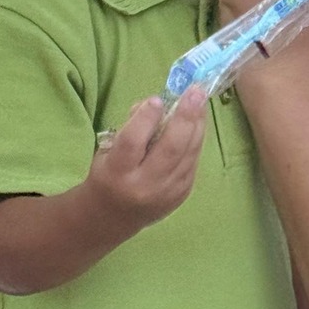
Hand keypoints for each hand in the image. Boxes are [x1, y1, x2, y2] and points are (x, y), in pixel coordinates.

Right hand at [84, 89, 207, 232]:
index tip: (157, 98)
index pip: (133, 143)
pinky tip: (198, 121)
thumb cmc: (108, 175)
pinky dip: (197, 139)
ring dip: (197, 124)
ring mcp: (167, 192)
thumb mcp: (107, 151)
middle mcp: (144, 185)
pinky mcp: (182, 194)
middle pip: (170, 148)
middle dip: (185, 117)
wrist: (114, 217)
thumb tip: (157, 103)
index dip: (146, 119)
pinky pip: (193, 161)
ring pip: (188, 154)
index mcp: (117, 173)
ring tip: (200, 100)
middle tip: (195, 92)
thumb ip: (130, 128)